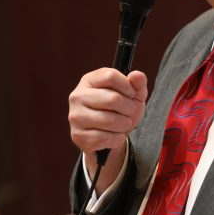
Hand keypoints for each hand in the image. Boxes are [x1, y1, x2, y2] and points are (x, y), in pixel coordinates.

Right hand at [69, 68, 147, 184]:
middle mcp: (78, 96)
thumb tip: (137, 75)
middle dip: (129, 109)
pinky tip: (115, 136)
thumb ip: (137, 83)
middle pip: (113, 99)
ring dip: (124, 125)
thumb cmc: (120, 110)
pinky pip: (105, 138)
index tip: (131, 94)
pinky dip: (117, 139)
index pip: (111, 76)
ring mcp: (76, 116)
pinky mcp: (78, 135)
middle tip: (129, 113)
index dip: (128, 86)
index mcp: (89, 80)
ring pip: (110, 120)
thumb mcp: (132, 95)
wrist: (109, 137)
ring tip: (123, 124)